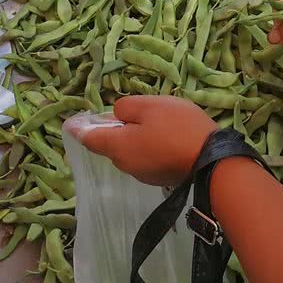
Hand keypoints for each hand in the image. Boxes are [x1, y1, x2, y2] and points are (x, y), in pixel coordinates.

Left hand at [74, 96, 216, 186]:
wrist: (212, 162)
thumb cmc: (178, 128)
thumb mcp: (150, 105)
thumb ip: (126, 107)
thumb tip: (116, 115)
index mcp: (118, 146)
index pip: (90, 138)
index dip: (79, 128)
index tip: (70, 123)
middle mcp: (125, 164)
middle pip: (110, 144)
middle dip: (111, 129)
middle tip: (120, 112)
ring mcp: (143, 173)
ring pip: (128, 150)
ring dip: (131, 137)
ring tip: (146, 120)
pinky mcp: (159, 177)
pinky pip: (144, 157)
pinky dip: (145, 145)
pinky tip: (162, 135)